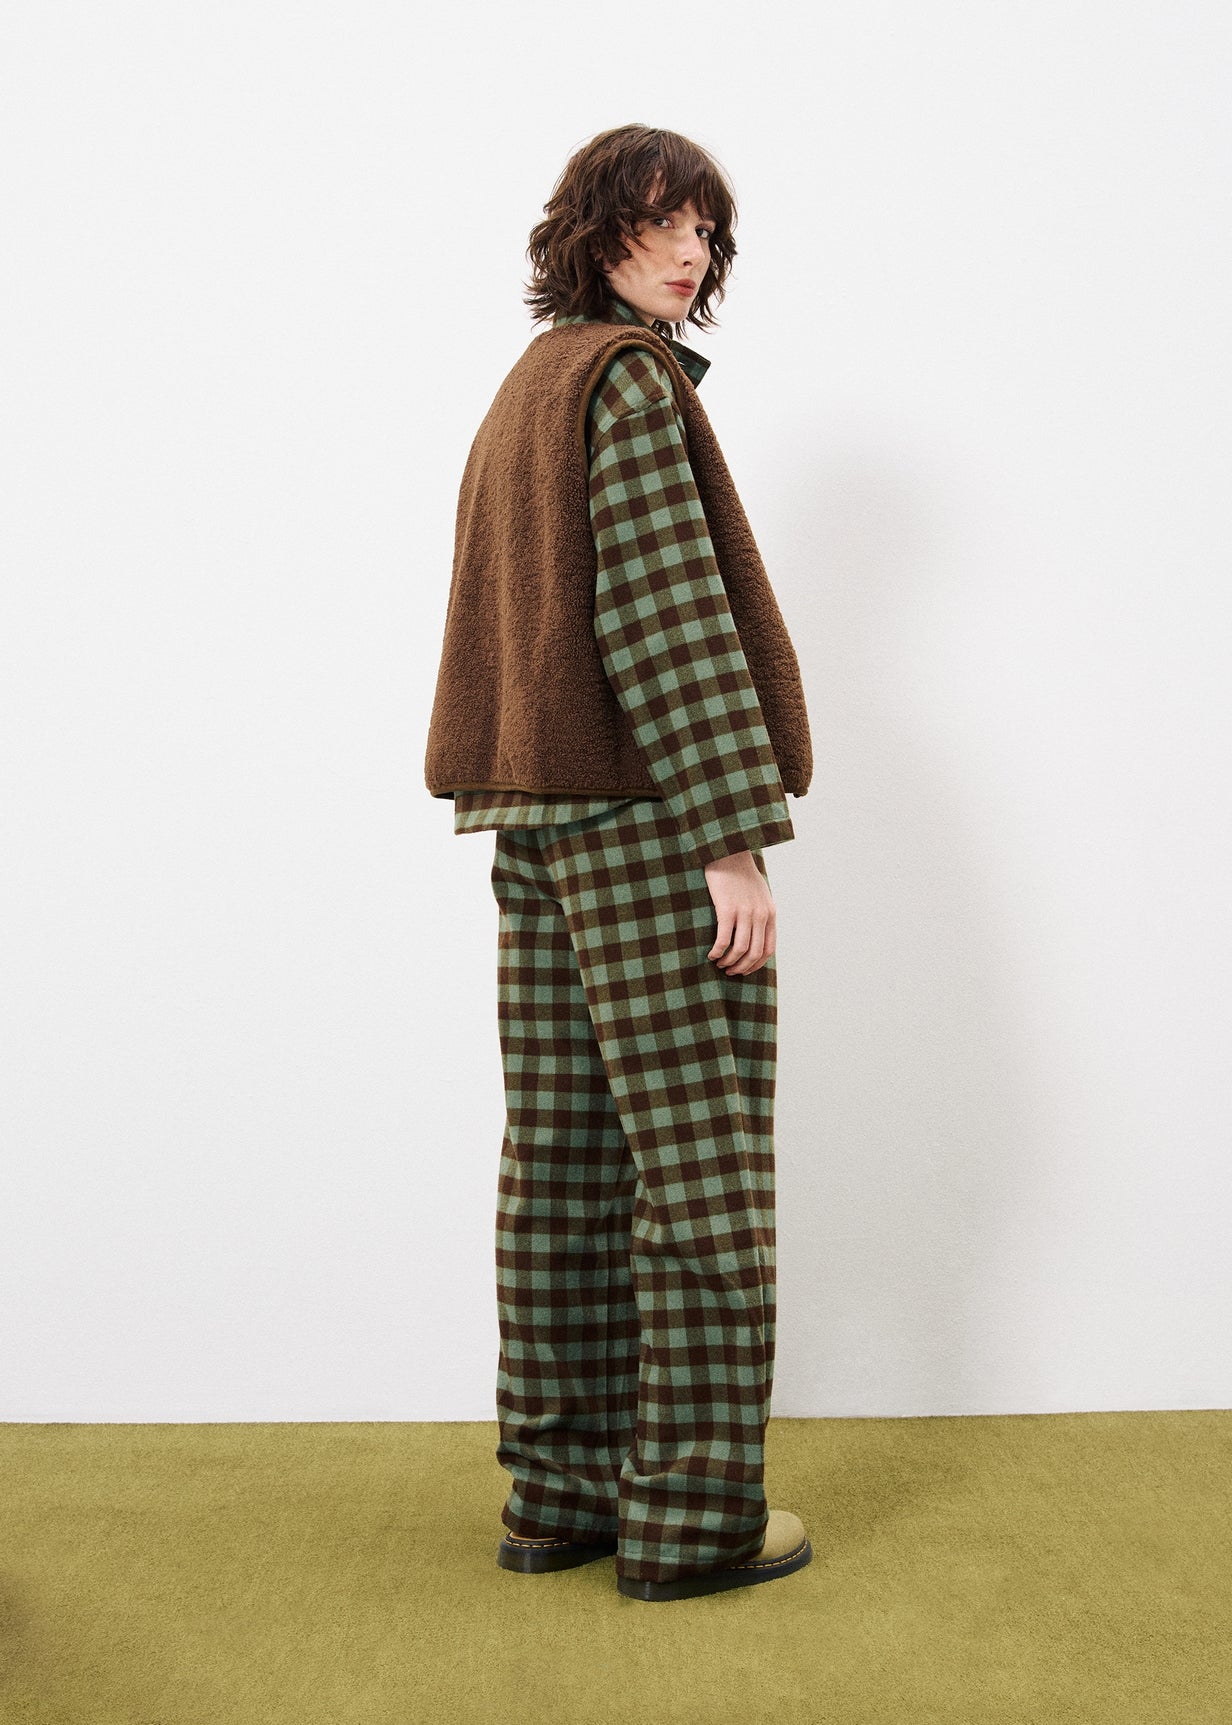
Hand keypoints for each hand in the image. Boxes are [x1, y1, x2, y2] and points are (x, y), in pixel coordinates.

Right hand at [703, 848, 775, 975]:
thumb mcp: (759, 893)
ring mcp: (745, 913)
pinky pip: (724, 939)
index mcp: (770, 913)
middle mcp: (760, 915)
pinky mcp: (727, 909)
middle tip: (729, 971)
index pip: (769, 949)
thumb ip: (760, 912)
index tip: (745, 970)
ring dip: (729, 962)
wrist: (728, 852)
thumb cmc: (740, 873)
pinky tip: (710, 954)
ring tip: (719, 963)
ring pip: (740, 949)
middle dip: (742, 967)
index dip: (756, 964)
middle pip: (754, 953)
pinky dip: (717, 952)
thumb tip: (754, 933)